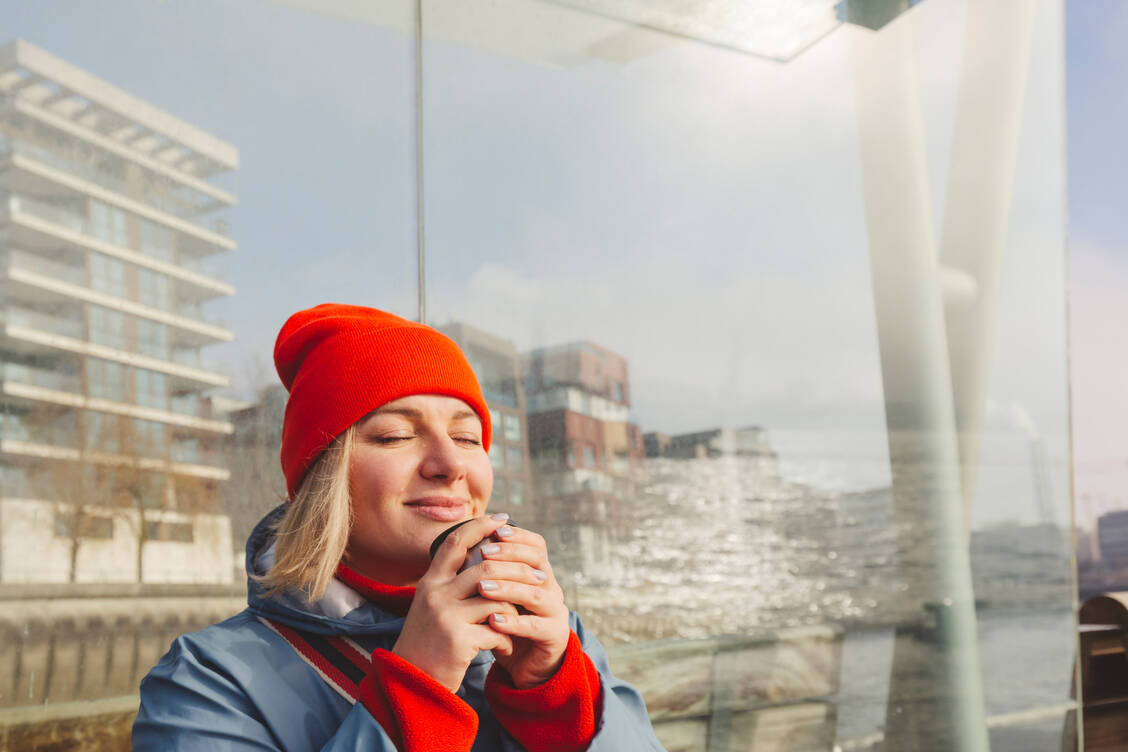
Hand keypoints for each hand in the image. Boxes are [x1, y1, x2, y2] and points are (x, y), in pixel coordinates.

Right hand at [391, 515, 518, 691]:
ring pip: (497, 599)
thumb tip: (484, 558)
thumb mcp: (432, 607)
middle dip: (518, 570)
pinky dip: (507, 639)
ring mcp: (445, 617)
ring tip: (519, 621)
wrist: (410, 684)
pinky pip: (497, 630)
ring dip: (515, 610)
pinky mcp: (457, 641)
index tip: (503, 518)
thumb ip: (452, 584)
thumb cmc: (428, 643)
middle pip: (485, 567)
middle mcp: (435, 594)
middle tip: (540, 575)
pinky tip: (506, 647)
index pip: (455, 543)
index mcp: (430, 583)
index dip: (479, 526)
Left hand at [473, 525, 569, 688]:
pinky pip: (535, 627)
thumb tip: (464, 544)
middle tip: (484, 553)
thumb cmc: (508, 624)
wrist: (527, 665)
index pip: (536, 546)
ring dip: (508, 588)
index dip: (518, 536)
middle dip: (510, 556)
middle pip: (537, 564)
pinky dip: (513, 622)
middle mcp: (552, 589)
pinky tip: (493, 620)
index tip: (495, 530)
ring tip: (482, 588)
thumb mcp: (500, 596)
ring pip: (536, 594)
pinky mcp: (554, 636)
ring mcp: (555, 613)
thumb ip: (489, 574)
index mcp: (540, 575)